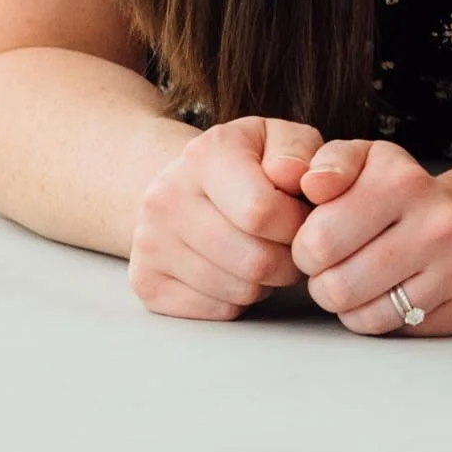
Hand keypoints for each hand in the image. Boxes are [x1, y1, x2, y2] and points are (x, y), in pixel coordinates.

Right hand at [126, 116, 317, 320]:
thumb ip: (301, 151)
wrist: (188, 184)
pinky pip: (217, 311)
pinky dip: (240, 299)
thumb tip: (301, 178)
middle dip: (290, 259)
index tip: (305, 218)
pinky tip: (238, 269)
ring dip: (268, 281)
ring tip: (267, 252)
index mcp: (204, 155)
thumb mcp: (281, 139)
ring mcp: (149, 243)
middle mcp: (166, 197)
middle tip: (293, 244)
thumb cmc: (250, 163)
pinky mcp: (146, 282)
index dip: (298, 224)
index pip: (262, 212)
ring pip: (238, 290)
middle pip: (254, 260)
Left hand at [288, 139, 451, 336]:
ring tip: (363, 278)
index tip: (322, 238)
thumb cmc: (396, 196)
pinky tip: (390, 293)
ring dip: (350, 303)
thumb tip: (312, 183)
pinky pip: (394, 330)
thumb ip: (327, 163)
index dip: (306, 247)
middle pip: (337, 287)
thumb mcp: (361, 162)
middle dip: (324, 282)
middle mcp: (441, 222)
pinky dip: (381, 317)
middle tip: (339, 264)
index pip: (318, 241)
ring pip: (363, 316)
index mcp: (405, 180)